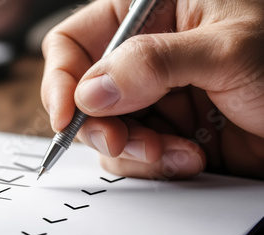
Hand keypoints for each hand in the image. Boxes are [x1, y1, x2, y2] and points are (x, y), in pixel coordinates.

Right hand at [41, 0, 263, 179]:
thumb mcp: (227, 49)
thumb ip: (152, 63)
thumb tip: (90, 91)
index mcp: (149, 15)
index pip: (74, 42)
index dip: (60, 77)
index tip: (66, 114)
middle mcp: (142, 59)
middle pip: (82, 95)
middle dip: (99, 125)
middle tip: (122, 141)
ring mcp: (151, 100)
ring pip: (104, 131)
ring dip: (131, 151)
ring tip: (173, 152)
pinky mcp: (164, 135)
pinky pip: (132, 157)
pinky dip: (153, 166)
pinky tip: (188, 159)